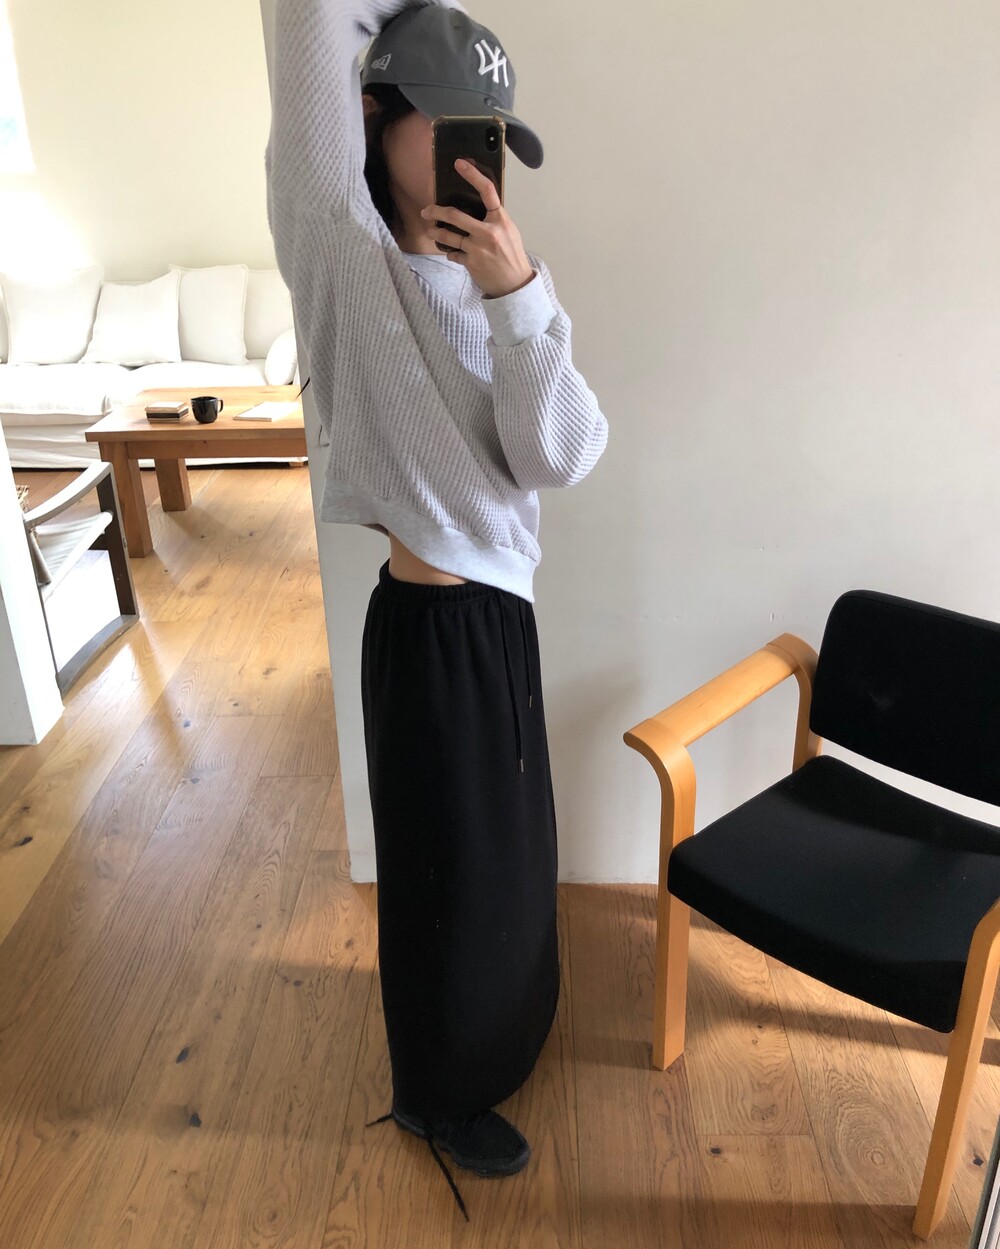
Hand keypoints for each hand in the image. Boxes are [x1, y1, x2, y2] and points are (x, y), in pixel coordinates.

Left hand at [420, 160, 534, 298]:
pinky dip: (451, 253)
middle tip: (426, 211)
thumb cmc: (512, 256)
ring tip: (432, 230)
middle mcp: (489, 232)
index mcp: (500, 220)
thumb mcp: (508, 232)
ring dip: (436, 232)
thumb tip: (475, 208)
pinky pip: (453, 254)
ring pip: (448, 236)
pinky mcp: (471, 263)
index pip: (487, 191)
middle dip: (436, 212)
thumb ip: (493, 219)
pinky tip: (453, 253)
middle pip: (455, 215)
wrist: (515, 284)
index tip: (459, 164)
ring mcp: (478, 248)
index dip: (472, 175)